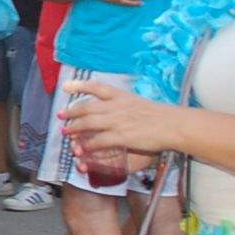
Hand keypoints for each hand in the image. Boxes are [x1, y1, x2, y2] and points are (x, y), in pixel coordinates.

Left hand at [59, 81, 173, 163]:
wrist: (174, 124)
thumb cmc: (161, 116)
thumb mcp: (140, 103)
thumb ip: (125, 105)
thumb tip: (114, 108)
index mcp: (122, 96)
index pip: (96, 87)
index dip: (79, 86)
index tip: (66, 87)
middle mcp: (116, 106)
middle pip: (87, 107)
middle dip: (71, 112)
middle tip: (61, 116)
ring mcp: (118, 121)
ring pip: (89, 124)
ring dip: (75, 128)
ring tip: (66, 132)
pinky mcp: (122, 136)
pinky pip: (99, 141)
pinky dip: (88, 145)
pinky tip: (82, 148)